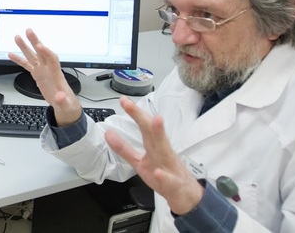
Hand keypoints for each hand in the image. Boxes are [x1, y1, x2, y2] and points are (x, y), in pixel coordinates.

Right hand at [8, 28, 81, 125]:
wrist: (64, 105)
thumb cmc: (66, 103)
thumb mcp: (66, 105)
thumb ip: (62, 101)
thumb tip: (60, 96)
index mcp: (56, 75)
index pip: (52, 59)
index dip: (46, 52)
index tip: (39, 46)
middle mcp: (49, 70)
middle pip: (41, 52)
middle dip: (35, 41)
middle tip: (29, 31)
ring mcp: (42, 71)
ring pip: (32, 56)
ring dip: (25, 46)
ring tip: (17, 37)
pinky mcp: (38, 74)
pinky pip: (27, 65)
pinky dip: (19, 60)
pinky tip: (11, 55)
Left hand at [104, 96, 203, 214]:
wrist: (186, 195)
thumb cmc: (164, 174)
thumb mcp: (139, 162)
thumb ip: (124, 149)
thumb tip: (108, 133)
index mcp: (154, 146)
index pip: (144, 126)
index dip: (134, 113)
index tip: (123, 100)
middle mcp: (163, 152)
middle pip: (152, 132)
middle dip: (141, 117)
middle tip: (129, 104)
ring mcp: (170, 167)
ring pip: (165, 149)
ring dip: (160, 134)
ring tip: (156, 120)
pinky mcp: (174, 183)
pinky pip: (169, 180)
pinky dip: (164, 176)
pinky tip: (158, 172)